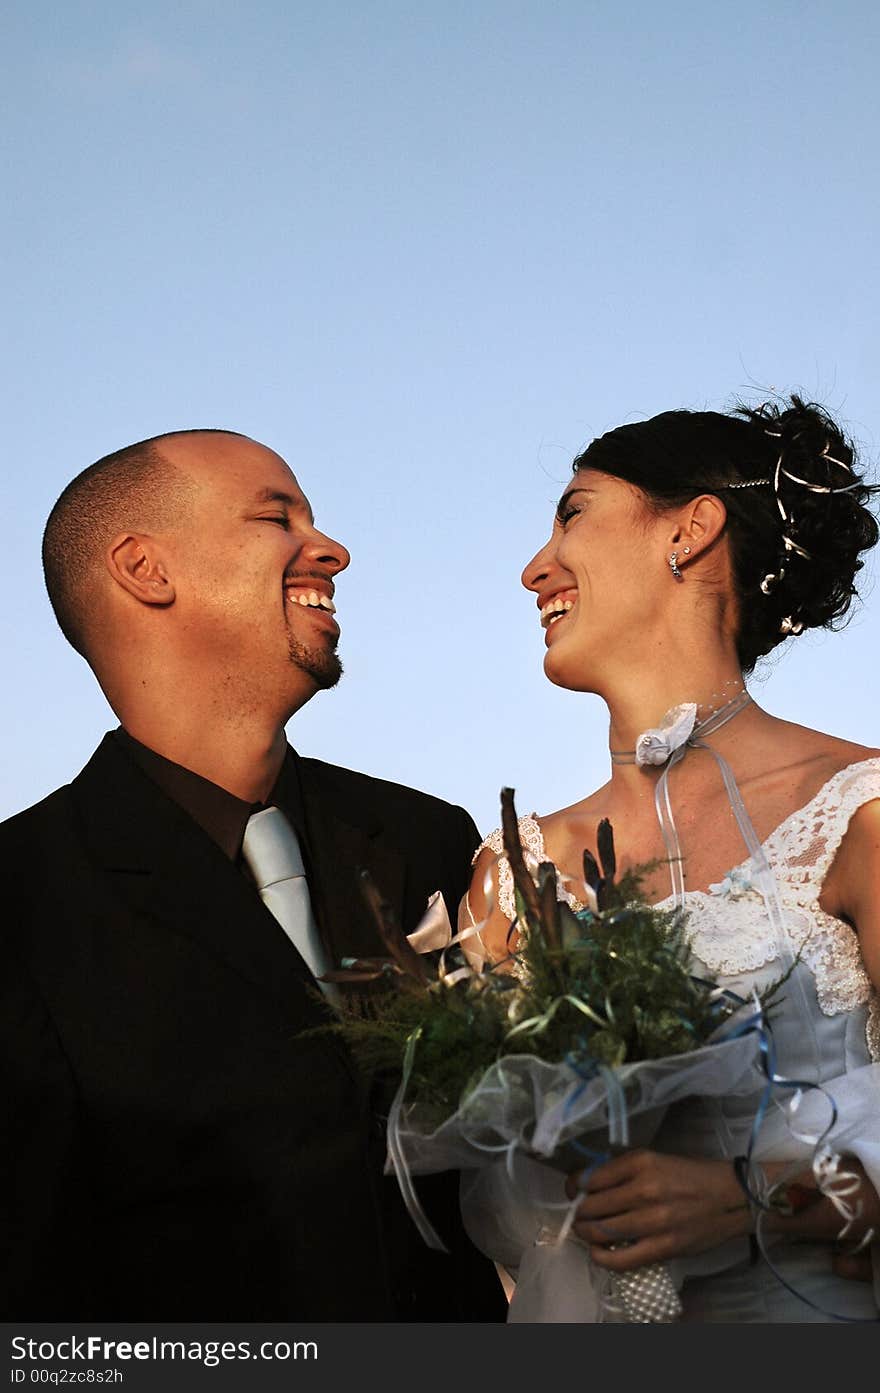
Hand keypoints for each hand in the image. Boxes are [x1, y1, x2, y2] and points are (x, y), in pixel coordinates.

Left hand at [566, 1149, 749, 1270]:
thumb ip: (625, 1170)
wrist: (732, 1197)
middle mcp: (644, 1190)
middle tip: (579, 1214)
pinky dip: (602, 1257)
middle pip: (592, 1207)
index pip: (591, 1178)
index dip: (575, 1187)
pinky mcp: (664, 1247)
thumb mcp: (656, 1159)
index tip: (574, 1191)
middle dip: (579, 1213)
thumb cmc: (693, 1175)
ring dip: (586, 1233)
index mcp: (641, 1163)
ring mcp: (653, 1221)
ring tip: (586, 1231)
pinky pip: (622, 1259)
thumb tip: (591, 1184)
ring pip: (602, 1232)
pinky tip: (597, 1252)